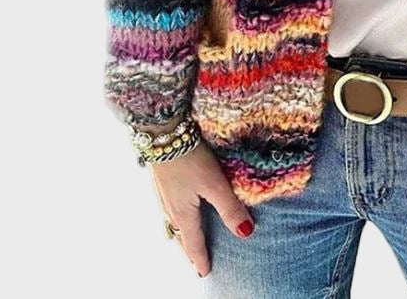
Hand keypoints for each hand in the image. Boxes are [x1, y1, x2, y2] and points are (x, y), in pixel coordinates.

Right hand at [148, 138, 255, 277]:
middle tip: (196, 263)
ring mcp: (163, 194)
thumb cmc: (190, 158)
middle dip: (188, 250)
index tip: (204, 273)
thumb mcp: (215, 184)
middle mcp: (170, 208)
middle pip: (180, 236)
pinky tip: (177, 210)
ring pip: (172, 223)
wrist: (163, 133)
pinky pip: (167, 209)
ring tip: (187, 241)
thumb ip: (230, 208)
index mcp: (183, 213)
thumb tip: (245, 233)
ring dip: (181, 235)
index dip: (200, 258)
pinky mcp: (161, 181)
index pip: (194, 242)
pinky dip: (175, 219)